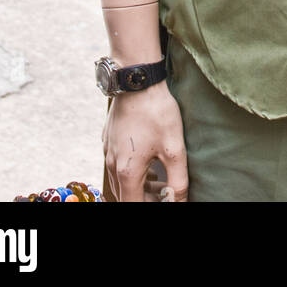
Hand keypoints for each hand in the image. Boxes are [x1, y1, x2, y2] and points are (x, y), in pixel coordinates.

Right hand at [103, 82, 188, 201]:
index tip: (164, 200)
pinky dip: (131, 170)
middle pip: (125, 195)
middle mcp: (111, 164)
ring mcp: (107, 150)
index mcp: (127, 172)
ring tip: (160, 177)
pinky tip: (148, 159)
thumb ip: (177, 181)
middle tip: (165, 190)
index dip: (149, 207)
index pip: (132, 205)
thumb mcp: (174, 148)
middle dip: (145, 198)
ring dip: (139, 185)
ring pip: (120, 180)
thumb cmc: (156, 112)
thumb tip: (178, 201)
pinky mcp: (108, 138)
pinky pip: (116, 163)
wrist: (137, 79)